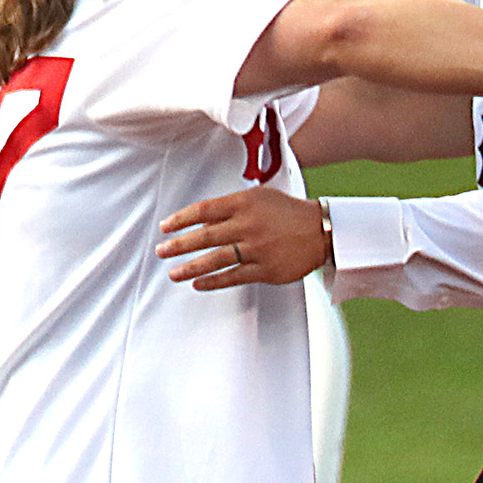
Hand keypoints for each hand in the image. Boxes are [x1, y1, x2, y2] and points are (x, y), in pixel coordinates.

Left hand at [158, 187, 329, 288]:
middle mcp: (249, 225)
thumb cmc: (288, 213)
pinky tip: (198, 283)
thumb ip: (230, 209)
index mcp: (245, 202)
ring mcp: (257, 249)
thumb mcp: (259, 198)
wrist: (321, 230)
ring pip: (216, 259)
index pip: (204, 209)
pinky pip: (233, 277)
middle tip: (161, 251)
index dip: (181, 219)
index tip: (166, 227)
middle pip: (205, 236)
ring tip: (173, 273)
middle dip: (179, 245)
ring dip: (190, 267)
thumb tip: (201, 224)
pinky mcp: (266, 270)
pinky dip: (213, 281)